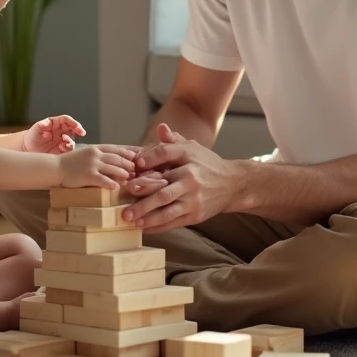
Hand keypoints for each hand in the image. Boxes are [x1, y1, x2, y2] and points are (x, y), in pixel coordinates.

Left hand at [24, 115, 84, 153]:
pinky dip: (68, 148)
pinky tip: (61, 148)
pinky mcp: (61, 150)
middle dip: (78, 129)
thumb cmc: (32, 137)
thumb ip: (41, 125)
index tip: (77, 126)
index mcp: (55, 124)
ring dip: (71, 141)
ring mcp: (61, 140)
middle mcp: (60, 131)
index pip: (67, 120)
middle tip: (81, 132)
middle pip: (73, 128)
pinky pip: (69, 149)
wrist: (28, 150)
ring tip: (63, 143)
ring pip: (72, 139)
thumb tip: (47, 122)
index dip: (73, 122)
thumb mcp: (35, 130)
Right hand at [58, 145, 134, 189]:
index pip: (115, 148)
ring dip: (123, 173)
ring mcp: (92, 165)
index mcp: (95, 148)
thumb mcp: (85, 153)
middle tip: (134, 170)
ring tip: (129, 178)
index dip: (127, 153)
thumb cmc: (70, 162)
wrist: (56, 167)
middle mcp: (95, 154)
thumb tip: (112, 160)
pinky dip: (111, 183)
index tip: (135, 157)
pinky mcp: (88, 176)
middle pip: (117, 158)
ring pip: (113, 168)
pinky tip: (116, 187)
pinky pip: (103, 180)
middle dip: (127, 164)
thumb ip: (97, 155)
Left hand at [123, 123, 239, 232]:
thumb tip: (161, 128)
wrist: (233, 184)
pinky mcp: (196, 214)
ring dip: (146, 216)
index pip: (165, 154)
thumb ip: (173, 140)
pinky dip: (157, 226)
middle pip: (162, 189)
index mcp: (188, 156)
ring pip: (167, 209)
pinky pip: (174, 221)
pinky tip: (144, 227)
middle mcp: (191, 177)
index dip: (149, 158)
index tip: (135, 165)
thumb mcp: (193, 148)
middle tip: (123, 202)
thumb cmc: (206, 164)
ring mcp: (194, 198)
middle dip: (141, 197)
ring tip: (130, 219)